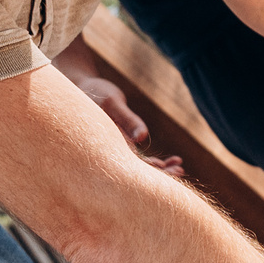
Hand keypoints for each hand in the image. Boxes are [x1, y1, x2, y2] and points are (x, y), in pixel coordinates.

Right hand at [69, 72, 183, 176]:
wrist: (82, 88)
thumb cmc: (94, 92)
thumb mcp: (112, 102)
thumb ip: (128, 120)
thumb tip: (142, 138)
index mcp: (107, 147)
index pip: (131, 168)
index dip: (151, 172)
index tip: (170, 169)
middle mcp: (111, 153)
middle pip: (136, 172)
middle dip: (159, 174)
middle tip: (181, 170)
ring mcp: (116, 152)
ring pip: (140, 168)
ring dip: (160, 169)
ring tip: (180, 165)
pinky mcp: (121, 147)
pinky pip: (140, 160)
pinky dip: (155, 162)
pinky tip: (173, 159)